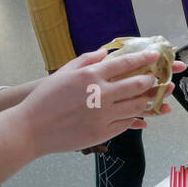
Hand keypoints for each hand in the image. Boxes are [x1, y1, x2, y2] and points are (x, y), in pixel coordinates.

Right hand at [15, 47, 178, 157]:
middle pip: (137, 85)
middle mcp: (100, 94)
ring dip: (148, 100)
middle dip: (151, 80)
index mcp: (90, 75)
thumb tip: (106, 53)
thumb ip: (87, 60)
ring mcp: (103, 115)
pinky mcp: (102, 133)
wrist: (32, 129)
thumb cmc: (45, 98)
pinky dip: (135, 119)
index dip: (143, 59)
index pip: (125, 63)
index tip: (154, 56)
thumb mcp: (64, 72)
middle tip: (156, 78)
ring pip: (136, 106)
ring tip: (151, 96)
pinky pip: (126, 124)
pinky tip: (139, 116)